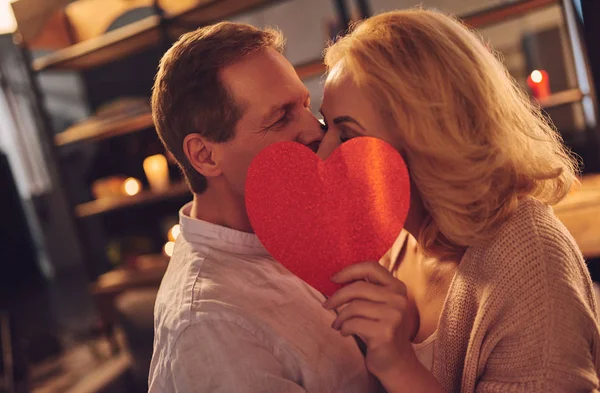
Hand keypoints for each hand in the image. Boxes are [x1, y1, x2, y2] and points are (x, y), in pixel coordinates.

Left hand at [322, 261, 418, 377]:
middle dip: (337, 297)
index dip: (349, 270)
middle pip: (358, 287)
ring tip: (338, 324)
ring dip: (340, 317)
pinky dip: (344, 328)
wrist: (396, 362)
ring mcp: (394, 316)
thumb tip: (336, 279)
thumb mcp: (379, 305)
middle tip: (326, 305)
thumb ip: (366, 290)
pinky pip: (353, 323)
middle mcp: (399, 299)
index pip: (371, 267)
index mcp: (397, 288)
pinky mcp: (385, 332)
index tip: (334, 279)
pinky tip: (345, 333)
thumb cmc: (381, 330)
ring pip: (354, 306)